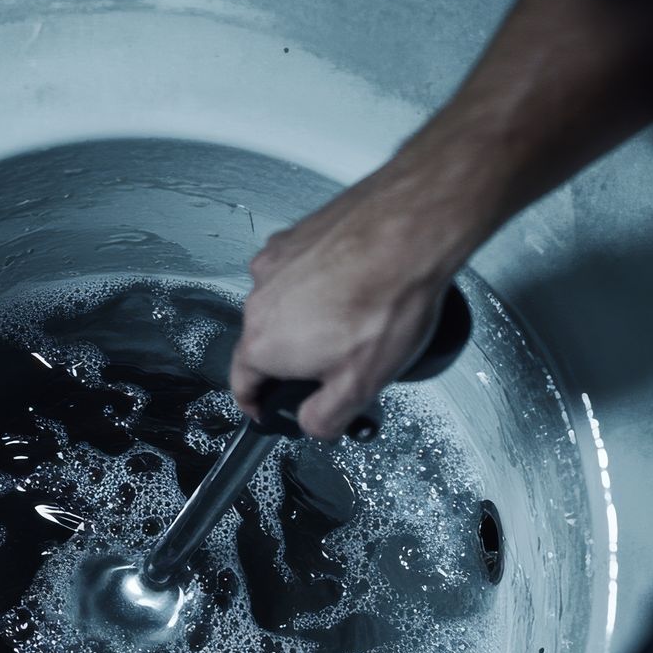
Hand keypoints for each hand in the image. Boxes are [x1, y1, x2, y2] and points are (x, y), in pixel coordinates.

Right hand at [232, 165, 461, 439]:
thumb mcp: (362, 385)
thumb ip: (326, 418)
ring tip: (357, 316)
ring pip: (285, 304)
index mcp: (264, 344)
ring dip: (310, 317)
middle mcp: (258, 299)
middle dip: (296, 358)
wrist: (410, 228)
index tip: (268, 408)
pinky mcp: (295, 236)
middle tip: (340, 360)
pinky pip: (300, 271)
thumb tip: (312, 425)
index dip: (257, 405)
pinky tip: (356, 284)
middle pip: (266, 343)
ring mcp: (276, 262)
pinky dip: (320, 281)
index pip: (242, 386)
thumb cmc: (388, 299)